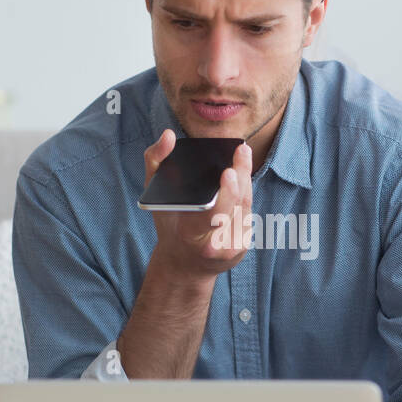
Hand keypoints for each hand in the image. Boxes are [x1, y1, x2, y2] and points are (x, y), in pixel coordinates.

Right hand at [143, 129, 252, 280]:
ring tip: (242, 156)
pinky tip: (242, 179)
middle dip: (241, 177)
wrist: (184, 266)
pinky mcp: (244, 248)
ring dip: (245, 181)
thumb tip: (168, 135)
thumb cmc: (169, 225)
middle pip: (235, 206)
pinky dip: (244, 195)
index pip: (212, 215)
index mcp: (190, 235)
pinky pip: (247, 214)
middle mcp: (214, 245)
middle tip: (241, 151)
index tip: (229, 171)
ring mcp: (232, 249)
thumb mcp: (154, 197)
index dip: (225, 195)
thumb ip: (155, 163)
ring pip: (245, 207)